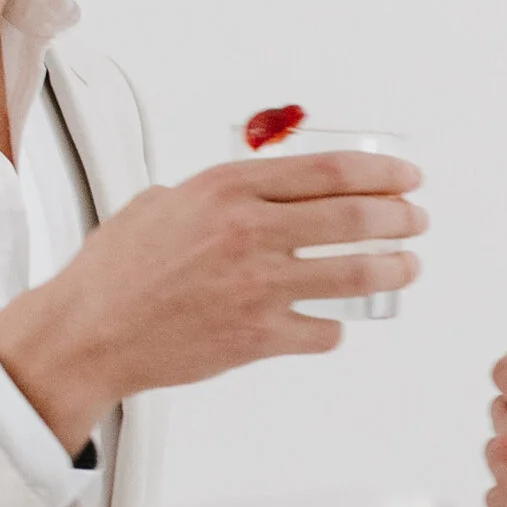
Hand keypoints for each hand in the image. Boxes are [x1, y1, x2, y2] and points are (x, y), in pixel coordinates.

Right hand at [0, 151, 427, 452]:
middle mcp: (248, 231)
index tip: (407, 177)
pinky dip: (335, 326)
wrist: (90, 330)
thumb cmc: (119, 268)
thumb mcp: (164, 203)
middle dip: (400, 217)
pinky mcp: (259, 336)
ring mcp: (257, 286)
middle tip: (416, 221)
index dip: (380, 173)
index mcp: (226, 188)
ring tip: (407, 266)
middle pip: (353, 217)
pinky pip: (324, 330)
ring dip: (393, 268)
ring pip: (355, 273)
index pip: (327, 170)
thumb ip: (219, 194)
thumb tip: (262, 189)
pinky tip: (333, 322)